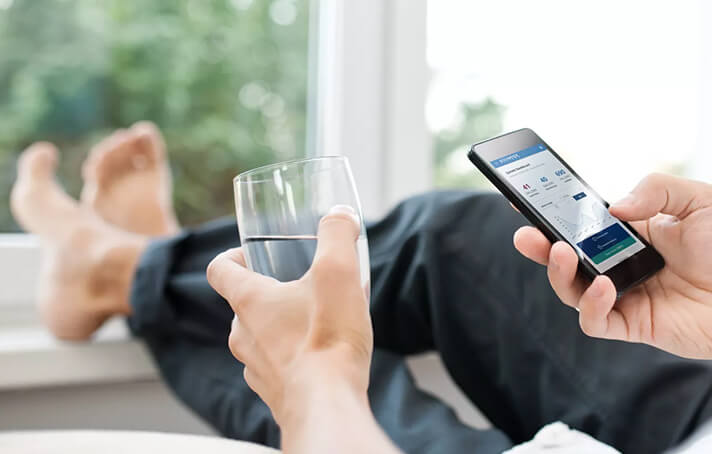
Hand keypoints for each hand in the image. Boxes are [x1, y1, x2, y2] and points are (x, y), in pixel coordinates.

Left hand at [206, 206, 372, 425]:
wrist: (328, 405)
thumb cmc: (328, 339)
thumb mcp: (338, 271)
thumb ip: (337, 234)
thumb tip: (339, 214)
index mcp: (250, 301)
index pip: (219, 270)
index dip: (230, 257)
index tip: (249, 256)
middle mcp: (244, 335)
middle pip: (245, 304)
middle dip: (271, 291)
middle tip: (303, 286)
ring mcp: (256, 367)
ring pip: (262, 337)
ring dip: (284, 325)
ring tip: (319, 322)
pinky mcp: (275, 391)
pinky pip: (278, 365)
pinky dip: (295, 356)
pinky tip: (323, 355)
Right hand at [514, 173, 711, 358]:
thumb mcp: (697, 200)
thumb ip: (654, 189)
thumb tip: (613, 208)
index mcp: (628, 234)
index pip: (579, 224)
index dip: (548, 214)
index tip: (522, 201)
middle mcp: (618, 265)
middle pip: (565, 259)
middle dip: (539, 246)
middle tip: (525, 234)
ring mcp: (623, 295)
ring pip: (572, 291)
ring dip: (558, 273)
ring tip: (560, 253)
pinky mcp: (633, 325)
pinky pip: (596, 321)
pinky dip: (590, 305)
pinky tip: (602, 286)